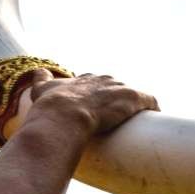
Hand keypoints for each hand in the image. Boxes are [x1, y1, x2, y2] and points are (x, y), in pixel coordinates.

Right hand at [22, 73, 157, 138]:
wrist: (65, 114)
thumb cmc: (52, 106)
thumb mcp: (42, 89)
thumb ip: (41, 79)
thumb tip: (40, 70)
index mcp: (88, 79)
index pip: (99, 83)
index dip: (102, 96)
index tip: (103, 108)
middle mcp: (105, 80)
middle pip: (119, 89)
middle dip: (120, 102)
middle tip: (119, 119)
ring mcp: (120, 88)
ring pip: (135, 95)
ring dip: (137, 107)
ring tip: (139, 123)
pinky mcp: (133, 97)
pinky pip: (150, 100)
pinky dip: (153, 108)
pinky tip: (155, 117)